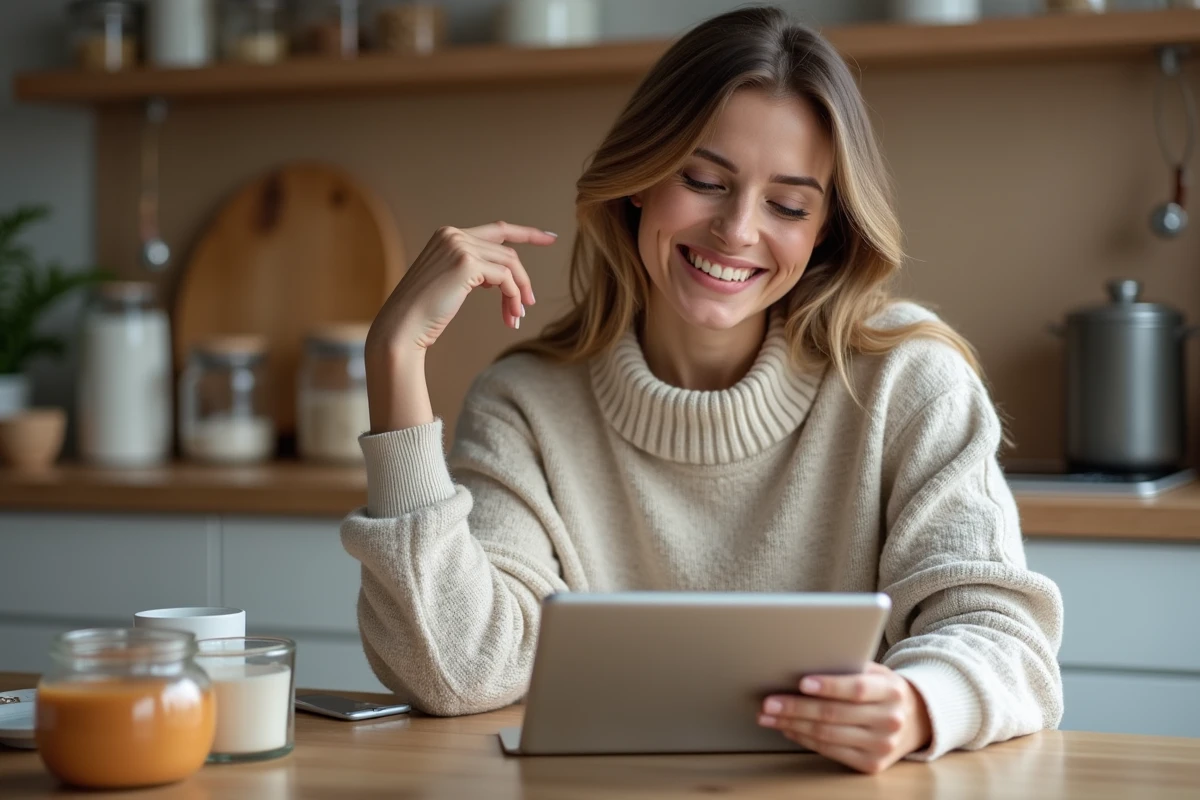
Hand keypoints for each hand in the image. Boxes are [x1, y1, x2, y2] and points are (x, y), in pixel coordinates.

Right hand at [367, 221, 555, 359]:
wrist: (401, 328)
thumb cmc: (423, 313)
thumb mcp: (451, 283)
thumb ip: (473, 271)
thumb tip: (501, 275)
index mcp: (447, 235)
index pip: (497, 230)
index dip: (526, 233)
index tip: (550, 237)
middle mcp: (453, 234)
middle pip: (507, 252)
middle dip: (522, 280)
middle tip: (529, 304)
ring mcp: (459, 246)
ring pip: (510, 265)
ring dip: (518, 293)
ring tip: (517, 317)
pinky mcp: (467, 263)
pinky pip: (506, 278)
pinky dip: (513, 297)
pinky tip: (510, 316)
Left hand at [757, 662, 931, 773]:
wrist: (915, 720)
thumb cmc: (882, 689)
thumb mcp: (875, 672)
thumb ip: (848, 666)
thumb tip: (803, 661)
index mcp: (892, 691)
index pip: (857, 689)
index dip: (829, 686)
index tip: (801, 682)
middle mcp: (890, 720)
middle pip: (835, 714)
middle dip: (796, 708)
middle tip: (769, 703)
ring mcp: (882, 746)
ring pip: (827, 735)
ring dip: (792, 725)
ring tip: (769, 716)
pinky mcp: (871, 765)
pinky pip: (830, 751)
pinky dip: (804, 739)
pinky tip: (788, 729)